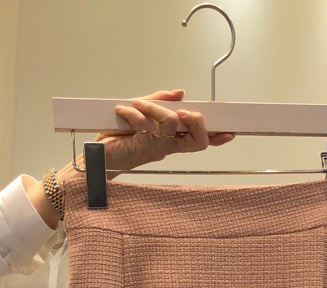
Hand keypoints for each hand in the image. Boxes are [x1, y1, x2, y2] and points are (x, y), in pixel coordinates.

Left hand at [99, 89, 233, 170]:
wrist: (96, 154)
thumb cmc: (118, 135)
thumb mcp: (140, 111)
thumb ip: (159, 101)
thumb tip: (180, 93)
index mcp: (171, 140)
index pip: (199, 139)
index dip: (216, 136)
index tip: (230, 132)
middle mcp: (167, 147)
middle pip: (198, 141)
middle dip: (197, 121)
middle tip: (183, 111)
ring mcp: (156, 149)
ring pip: (171, 124)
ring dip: (156, 108)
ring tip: (137, 104)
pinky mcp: (141, 148)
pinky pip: (145, 125)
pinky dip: (133, 112)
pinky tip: (122, 110)